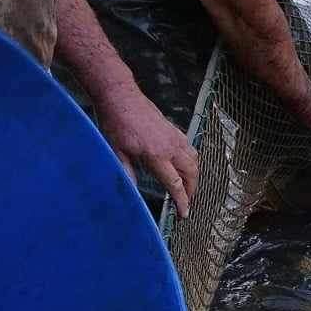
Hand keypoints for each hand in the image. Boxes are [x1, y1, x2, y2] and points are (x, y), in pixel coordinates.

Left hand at [95, 85, 198, 219]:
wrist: (121, 96)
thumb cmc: (116, 122)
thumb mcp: (117, 151)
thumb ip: (127, 172)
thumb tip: (132, 192)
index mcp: (156, 155)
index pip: (175, 184)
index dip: (182, 201)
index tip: (184, 213)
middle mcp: (171, 147)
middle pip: (191, 173)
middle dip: (192, 190)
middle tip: (186, 202)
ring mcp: (175, 137)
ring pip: (194, 160)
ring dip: (194, 176)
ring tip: (188, 187)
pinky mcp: (174, 129)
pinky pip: (190, 149)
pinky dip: (192, 161)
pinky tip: (184, 166)